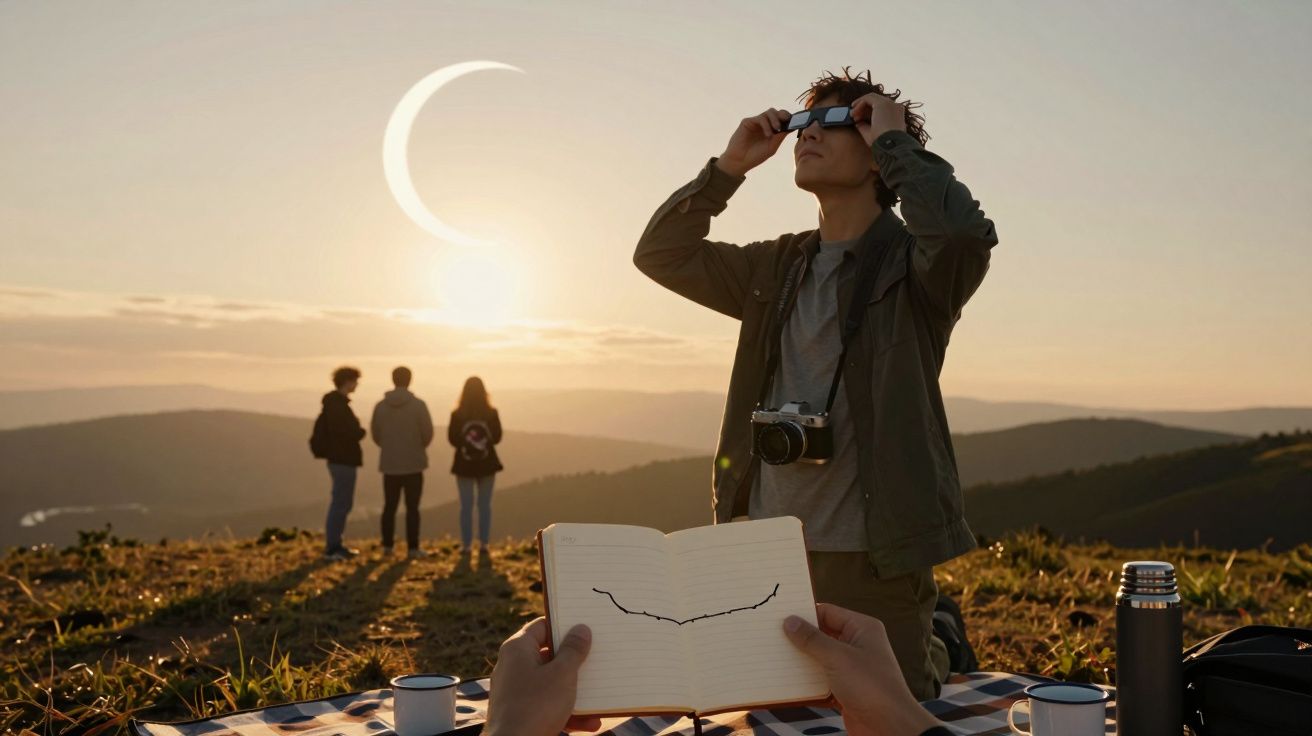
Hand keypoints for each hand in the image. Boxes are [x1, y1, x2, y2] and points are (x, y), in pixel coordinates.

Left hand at [485, 618, 600, 735]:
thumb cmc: (535, 707)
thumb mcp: (562, 674)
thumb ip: (574, 650)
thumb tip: (581, 629)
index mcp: (518, 649)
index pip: (542, 626)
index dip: (564, 626)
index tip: (585, 628)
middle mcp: (513, 667)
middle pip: (549, 655)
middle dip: (575, 662)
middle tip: (596, 659)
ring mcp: (516, 691)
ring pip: (551, 684)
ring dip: (576, 692)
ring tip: (599, 696)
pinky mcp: (520, 713)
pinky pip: (547, 705)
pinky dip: (567, 712)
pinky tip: (590, 722)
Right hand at [716, 108, 791, 176]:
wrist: (740, 161)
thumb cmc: (755, 156)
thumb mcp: (772, 147)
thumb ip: (780, 136)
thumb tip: (791, 127)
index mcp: (772, 130)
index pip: (782, 119)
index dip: (790, 118)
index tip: (797, 120)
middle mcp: (765, 124)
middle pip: (777, 112)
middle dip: (784, 114)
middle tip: (787, 120)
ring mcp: (756, 122)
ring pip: (769, 112)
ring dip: (775, 119)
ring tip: (777, 129)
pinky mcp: (747, 122)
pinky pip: (760, 118)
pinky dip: (766, 125)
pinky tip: (767, 134)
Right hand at [784, 604, 942, 735]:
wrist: (889, 728)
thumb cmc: (870, 686)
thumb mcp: (837, 657)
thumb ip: (812, 639)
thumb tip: (790, 622)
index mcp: (862, 628)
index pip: (828, 612)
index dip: (804, 613)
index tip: (778, 616)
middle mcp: (858, 645)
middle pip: (822, 635)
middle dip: (800, 638)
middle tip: (771, 636)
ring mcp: (852, 668)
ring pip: (820, 659)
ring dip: (801, 661)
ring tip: (774, 657)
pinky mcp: (846, 689)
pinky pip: (821, 680)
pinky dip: (807, 682)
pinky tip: (787, 682)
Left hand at [850, 93, 907, 146]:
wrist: (890, 145)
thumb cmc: (882, 143)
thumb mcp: (872, 134)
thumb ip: (865, 127)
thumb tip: (857, 123)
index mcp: (897, 115)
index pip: (881, 109)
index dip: (868, 112)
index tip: (859, 119)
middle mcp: (895, 107)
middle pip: (876, 102)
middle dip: (863, 108)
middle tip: (853, 116)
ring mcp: (890, 104)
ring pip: (872, 99)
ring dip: (860, 105)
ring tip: (852, 115)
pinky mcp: (882, 103)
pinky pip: (868, 98)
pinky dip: (859, 103)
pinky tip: (853, 111)